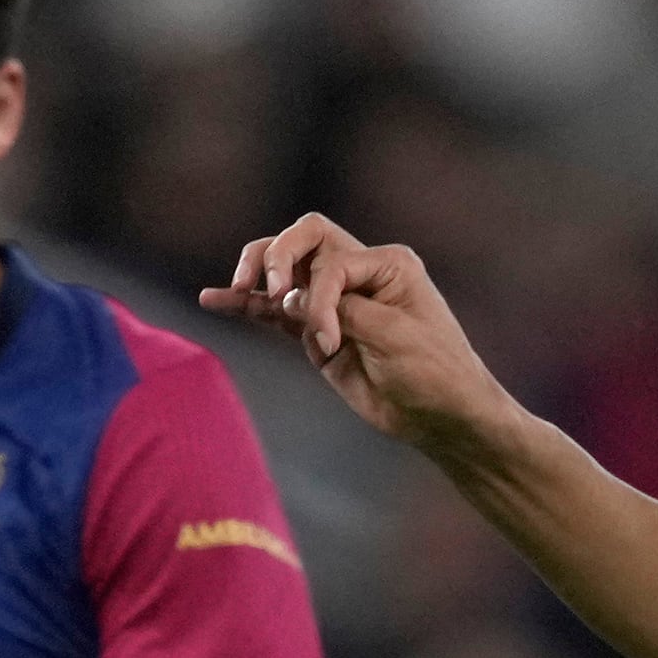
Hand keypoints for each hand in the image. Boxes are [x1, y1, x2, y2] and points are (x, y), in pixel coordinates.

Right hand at [203, 216, 513, 453]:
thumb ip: (339, 310)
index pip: (330, 259)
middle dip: (276, 257)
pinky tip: (214, 298)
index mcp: (385, 263)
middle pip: (302, 240)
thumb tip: (286, 297)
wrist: (442, 418)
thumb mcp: (391, 336)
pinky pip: (275, 312)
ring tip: (237, 289)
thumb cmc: (433, 373)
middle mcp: (358, 274)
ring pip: (285, 271)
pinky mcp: (318, 334)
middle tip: (268, 292)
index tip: (329, 341)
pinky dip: (246, 305)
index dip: (318, 296)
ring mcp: (335, 303)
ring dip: (257, 272)